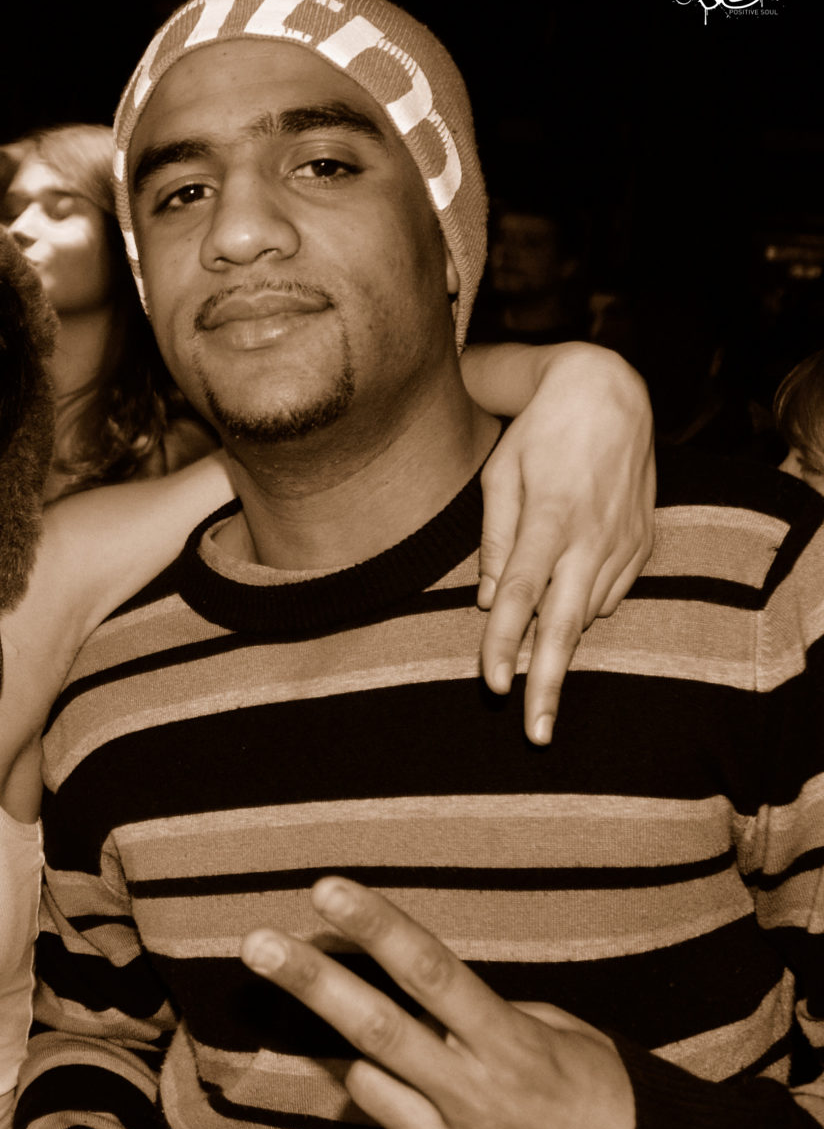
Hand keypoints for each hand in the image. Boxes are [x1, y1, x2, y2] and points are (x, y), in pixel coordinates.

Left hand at [241, 877, 632, 1128]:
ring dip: (376, 1066)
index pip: (433, 974)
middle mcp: (482, 1103)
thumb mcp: (567, 1040)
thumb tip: (419, 998)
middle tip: (256, 942)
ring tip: (424, 1070)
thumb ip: (489, 1018)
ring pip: (368, 1088)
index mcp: (516, 1049)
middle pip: (375, 1029)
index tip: (327, 889)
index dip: (377, 927)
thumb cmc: (614, 1106)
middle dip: (309, 979)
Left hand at [478, 344, 653, 743]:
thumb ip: (492, 541)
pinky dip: (583, 608)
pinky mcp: (642, 546)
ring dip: (562, 652)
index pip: (519, 597)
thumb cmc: (539, 436)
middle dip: (547, 683)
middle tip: (536, 733)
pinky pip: (607, 594)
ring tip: (539, 694)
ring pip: (586, 614)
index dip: (504, 645)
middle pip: (563, 625)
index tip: (493, 686)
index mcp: (549, 522)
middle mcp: (590, 539)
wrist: (609, 395)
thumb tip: (486, 603)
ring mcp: (623, 545)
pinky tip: (567, 604)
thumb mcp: (499, 477)